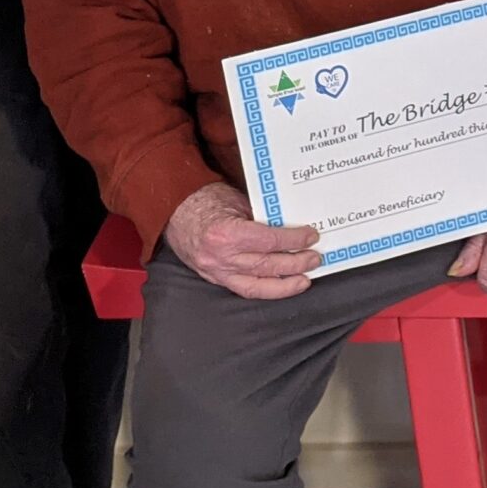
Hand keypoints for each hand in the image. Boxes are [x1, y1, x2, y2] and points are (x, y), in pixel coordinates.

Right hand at [165, 183, 320, 297]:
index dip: (294, 240)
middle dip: (295, 264)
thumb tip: (287, 225)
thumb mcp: (235, 200)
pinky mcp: (213, 277)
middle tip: (314, 259)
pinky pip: (243, 289)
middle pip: (267, 266)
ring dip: (284, 285)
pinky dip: (264, 289)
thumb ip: (260, 216)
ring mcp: (215, 271)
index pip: (270, 241)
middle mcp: (221, 257)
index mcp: (227, 233)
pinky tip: (280, 286)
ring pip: (256, 286)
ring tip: (304, 280)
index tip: (311, 236)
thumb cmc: (202, 199)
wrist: (172, 208)